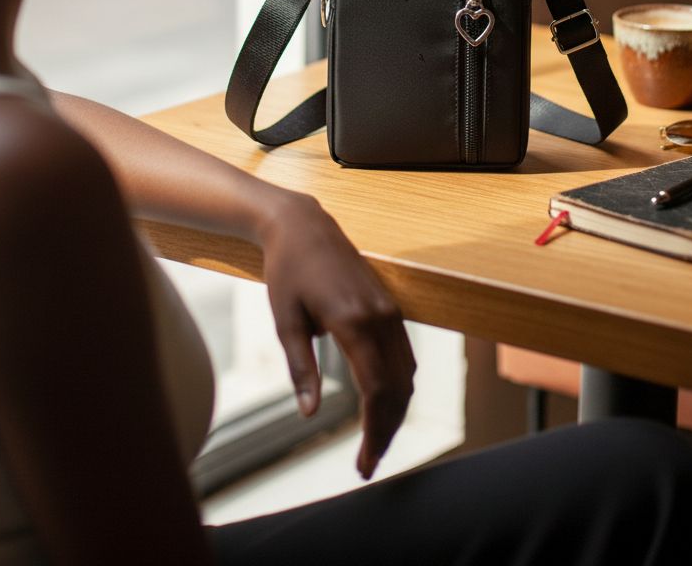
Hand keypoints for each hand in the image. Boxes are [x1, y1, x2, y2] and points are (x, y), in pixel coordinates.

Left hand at [260, 191, 415, 478]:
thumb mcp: (285, 321)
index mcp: (354, 321)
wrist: (304, 226)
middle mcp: (380, 316)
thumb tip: (310, 413)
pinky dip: (399, 386)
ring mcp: (389, 310)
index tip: (363, 464)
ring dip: (396, 412)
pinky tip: (385, 405)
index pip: (376, 391)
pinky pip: (405, 355)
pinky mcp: (390, 306)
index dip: (373, 432)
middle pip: (398, 389)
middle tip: (368, 465)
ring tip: (376, 442)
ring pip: (407, 374)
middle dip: (387, 431)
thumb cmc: (288, 271)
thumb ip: (301, 369)